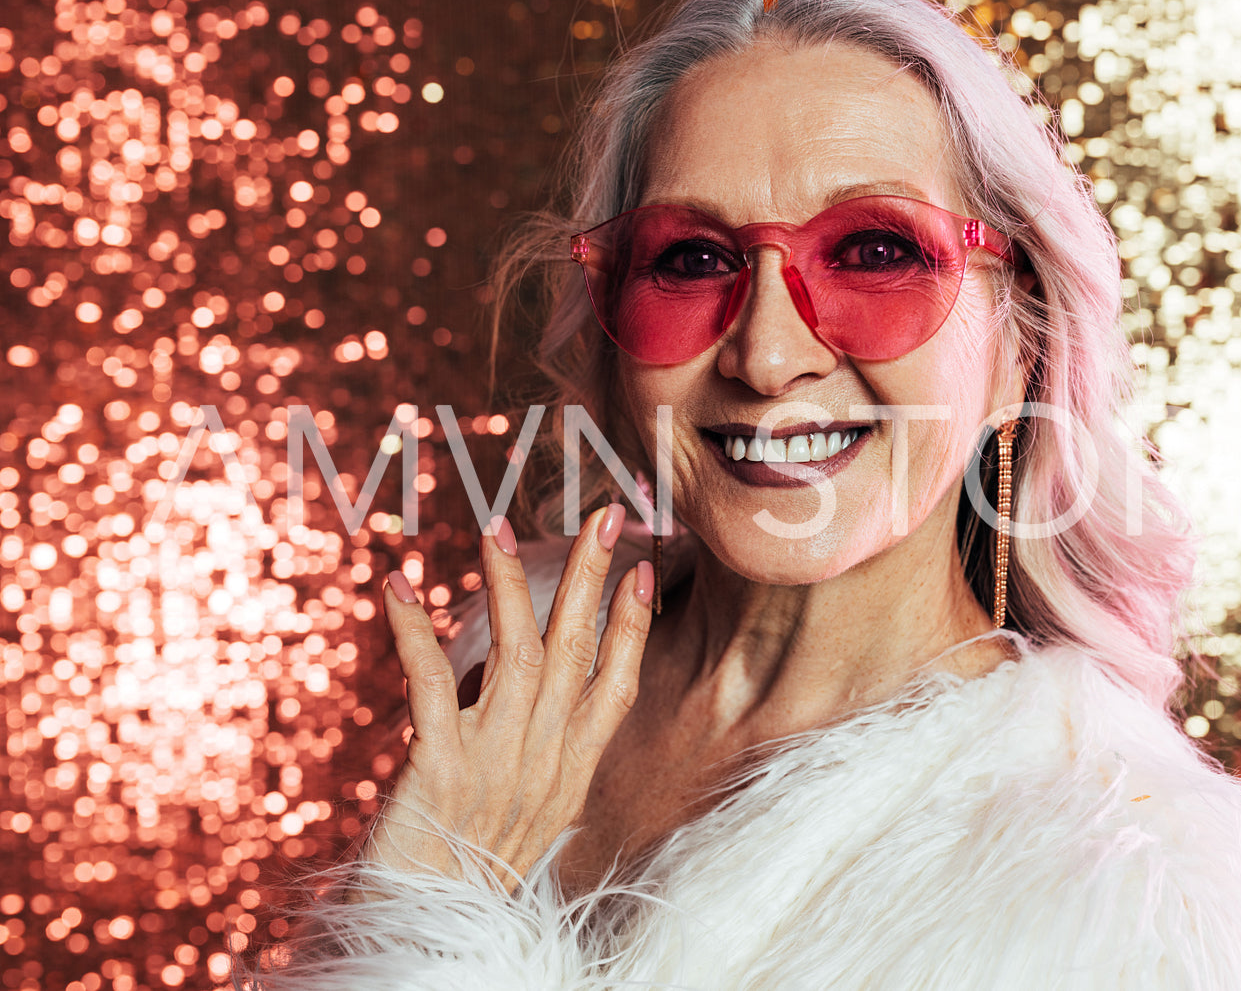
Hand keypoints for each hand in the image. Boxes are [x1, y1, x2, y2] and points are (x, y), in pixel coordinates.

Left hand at [361, 504, 652, 894]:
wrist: (429, 924)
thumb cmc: (469, 863)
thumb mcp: (521, 802)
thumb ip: (523, 735)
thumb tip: (499, 667)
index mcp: (572, 770)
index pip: (616, 684)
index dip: (632, 625)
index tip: (644, 568)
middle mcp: (546, 761)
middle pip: (577, 652)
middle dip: (593, 577)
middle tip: (605, 515)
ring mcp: (497, 763)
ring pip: (518, 654)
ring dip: (511, 584)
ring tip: (500, 527)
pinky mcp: (441, 767)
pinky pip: (433, 685)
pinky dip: (416, 632)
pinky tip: (400, 587)